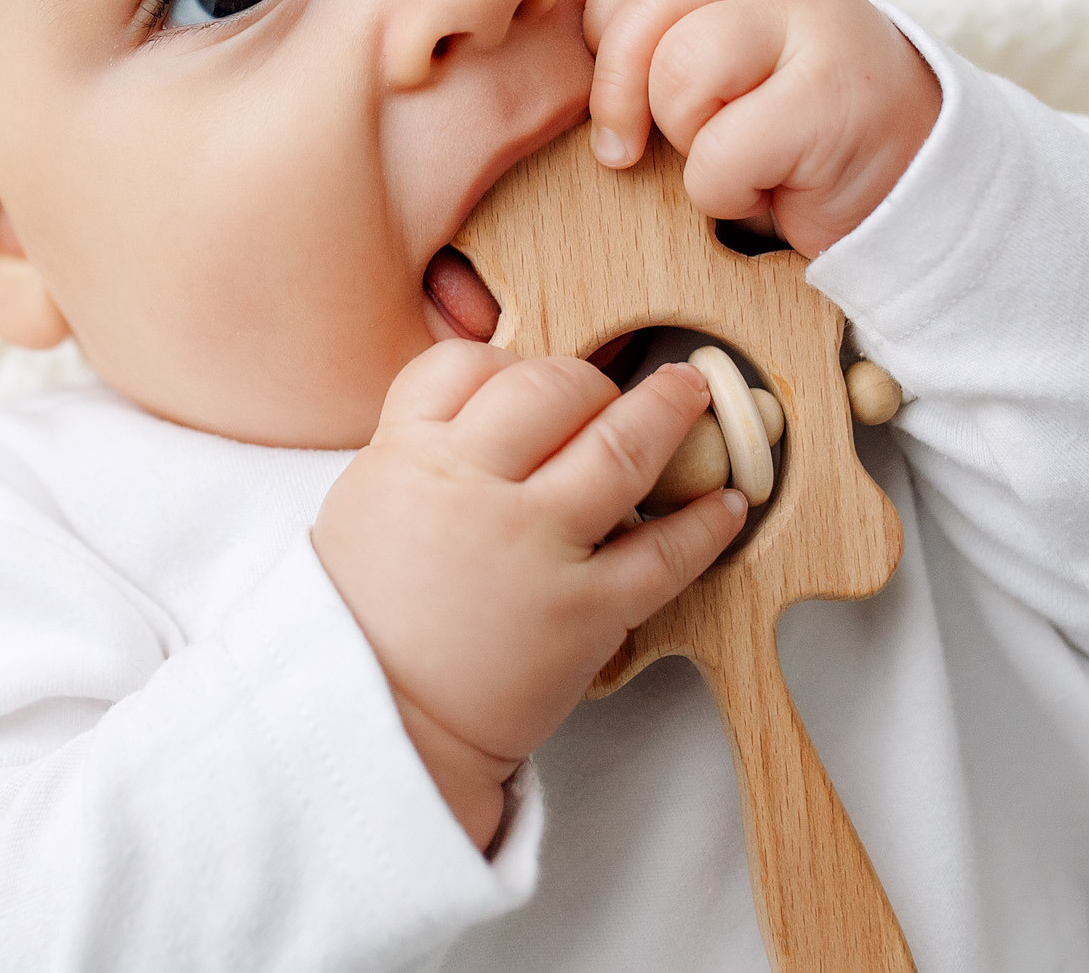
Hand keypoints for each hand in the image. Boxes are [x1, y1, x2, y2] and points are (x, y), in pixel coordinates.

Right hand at [312, 341, 746, 848]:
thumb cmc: (365, 622)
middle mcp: (477, 488)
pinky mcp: (586, 610)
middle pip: (550, 388)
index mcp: (411, 457)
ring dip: (667, 413)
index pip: (470, 365)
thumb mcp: (363, 503)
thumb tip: (480, 411)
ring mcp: (536, 546)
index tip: (531, 377)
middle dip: (588, 381)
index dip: (510, 363)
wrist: (379, 727)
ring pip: (619, 449)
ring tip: (692, 395)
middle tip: (605, 391)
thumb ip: (417, 448)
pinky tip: (725, 505)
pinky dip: (705, 525)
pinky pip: (664, 554)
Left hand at [583, 0, 939, 255]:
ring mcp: (816, 31)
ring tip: (733, 158)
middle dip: (622, 95)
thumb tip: (567, 66)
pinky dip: (727, 193)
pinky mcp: (833, 101)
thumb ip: (661, 41)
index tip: (625, 95)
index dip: (609, 35)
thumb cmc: (789, 139)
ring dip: (688, 142)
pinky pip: (723, 152)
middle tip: (631, 150)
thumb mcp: (723, 72)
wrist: (911, 187)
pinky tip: (770, 189)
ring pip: (681, 73)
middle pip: (647, 14)